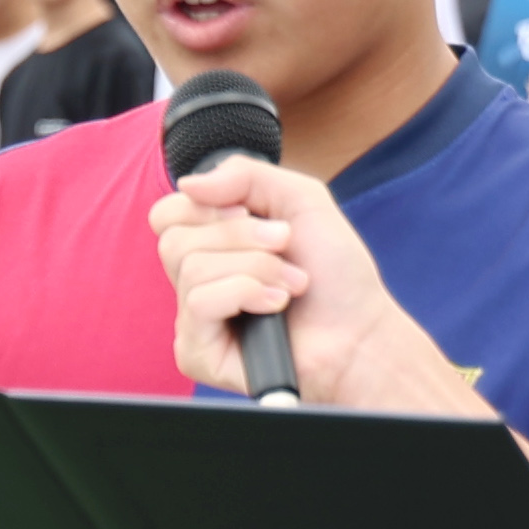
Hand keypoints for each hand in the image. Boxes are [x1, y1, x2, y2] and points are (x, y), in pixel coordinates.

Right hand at [148, 158, 480, 415]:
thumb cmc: (336, 274)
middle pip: (174, 240)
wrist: (361, 330)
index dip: (207, 208)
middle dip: (241, 237)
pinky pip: (200, 304)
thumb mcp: (299, 199)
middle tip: (284, 249)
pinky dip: (246, 294)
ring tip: (291, 285)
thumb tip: (187, 184)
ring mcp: (194, 320)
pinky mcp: (197, 354)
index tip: (254, 216)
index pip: (167, 215)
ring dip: (256, 268)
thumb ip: (245, 174)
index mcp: (209, 246)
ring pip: (191, 269)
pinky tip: (275, 307)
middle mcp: (196, 282)